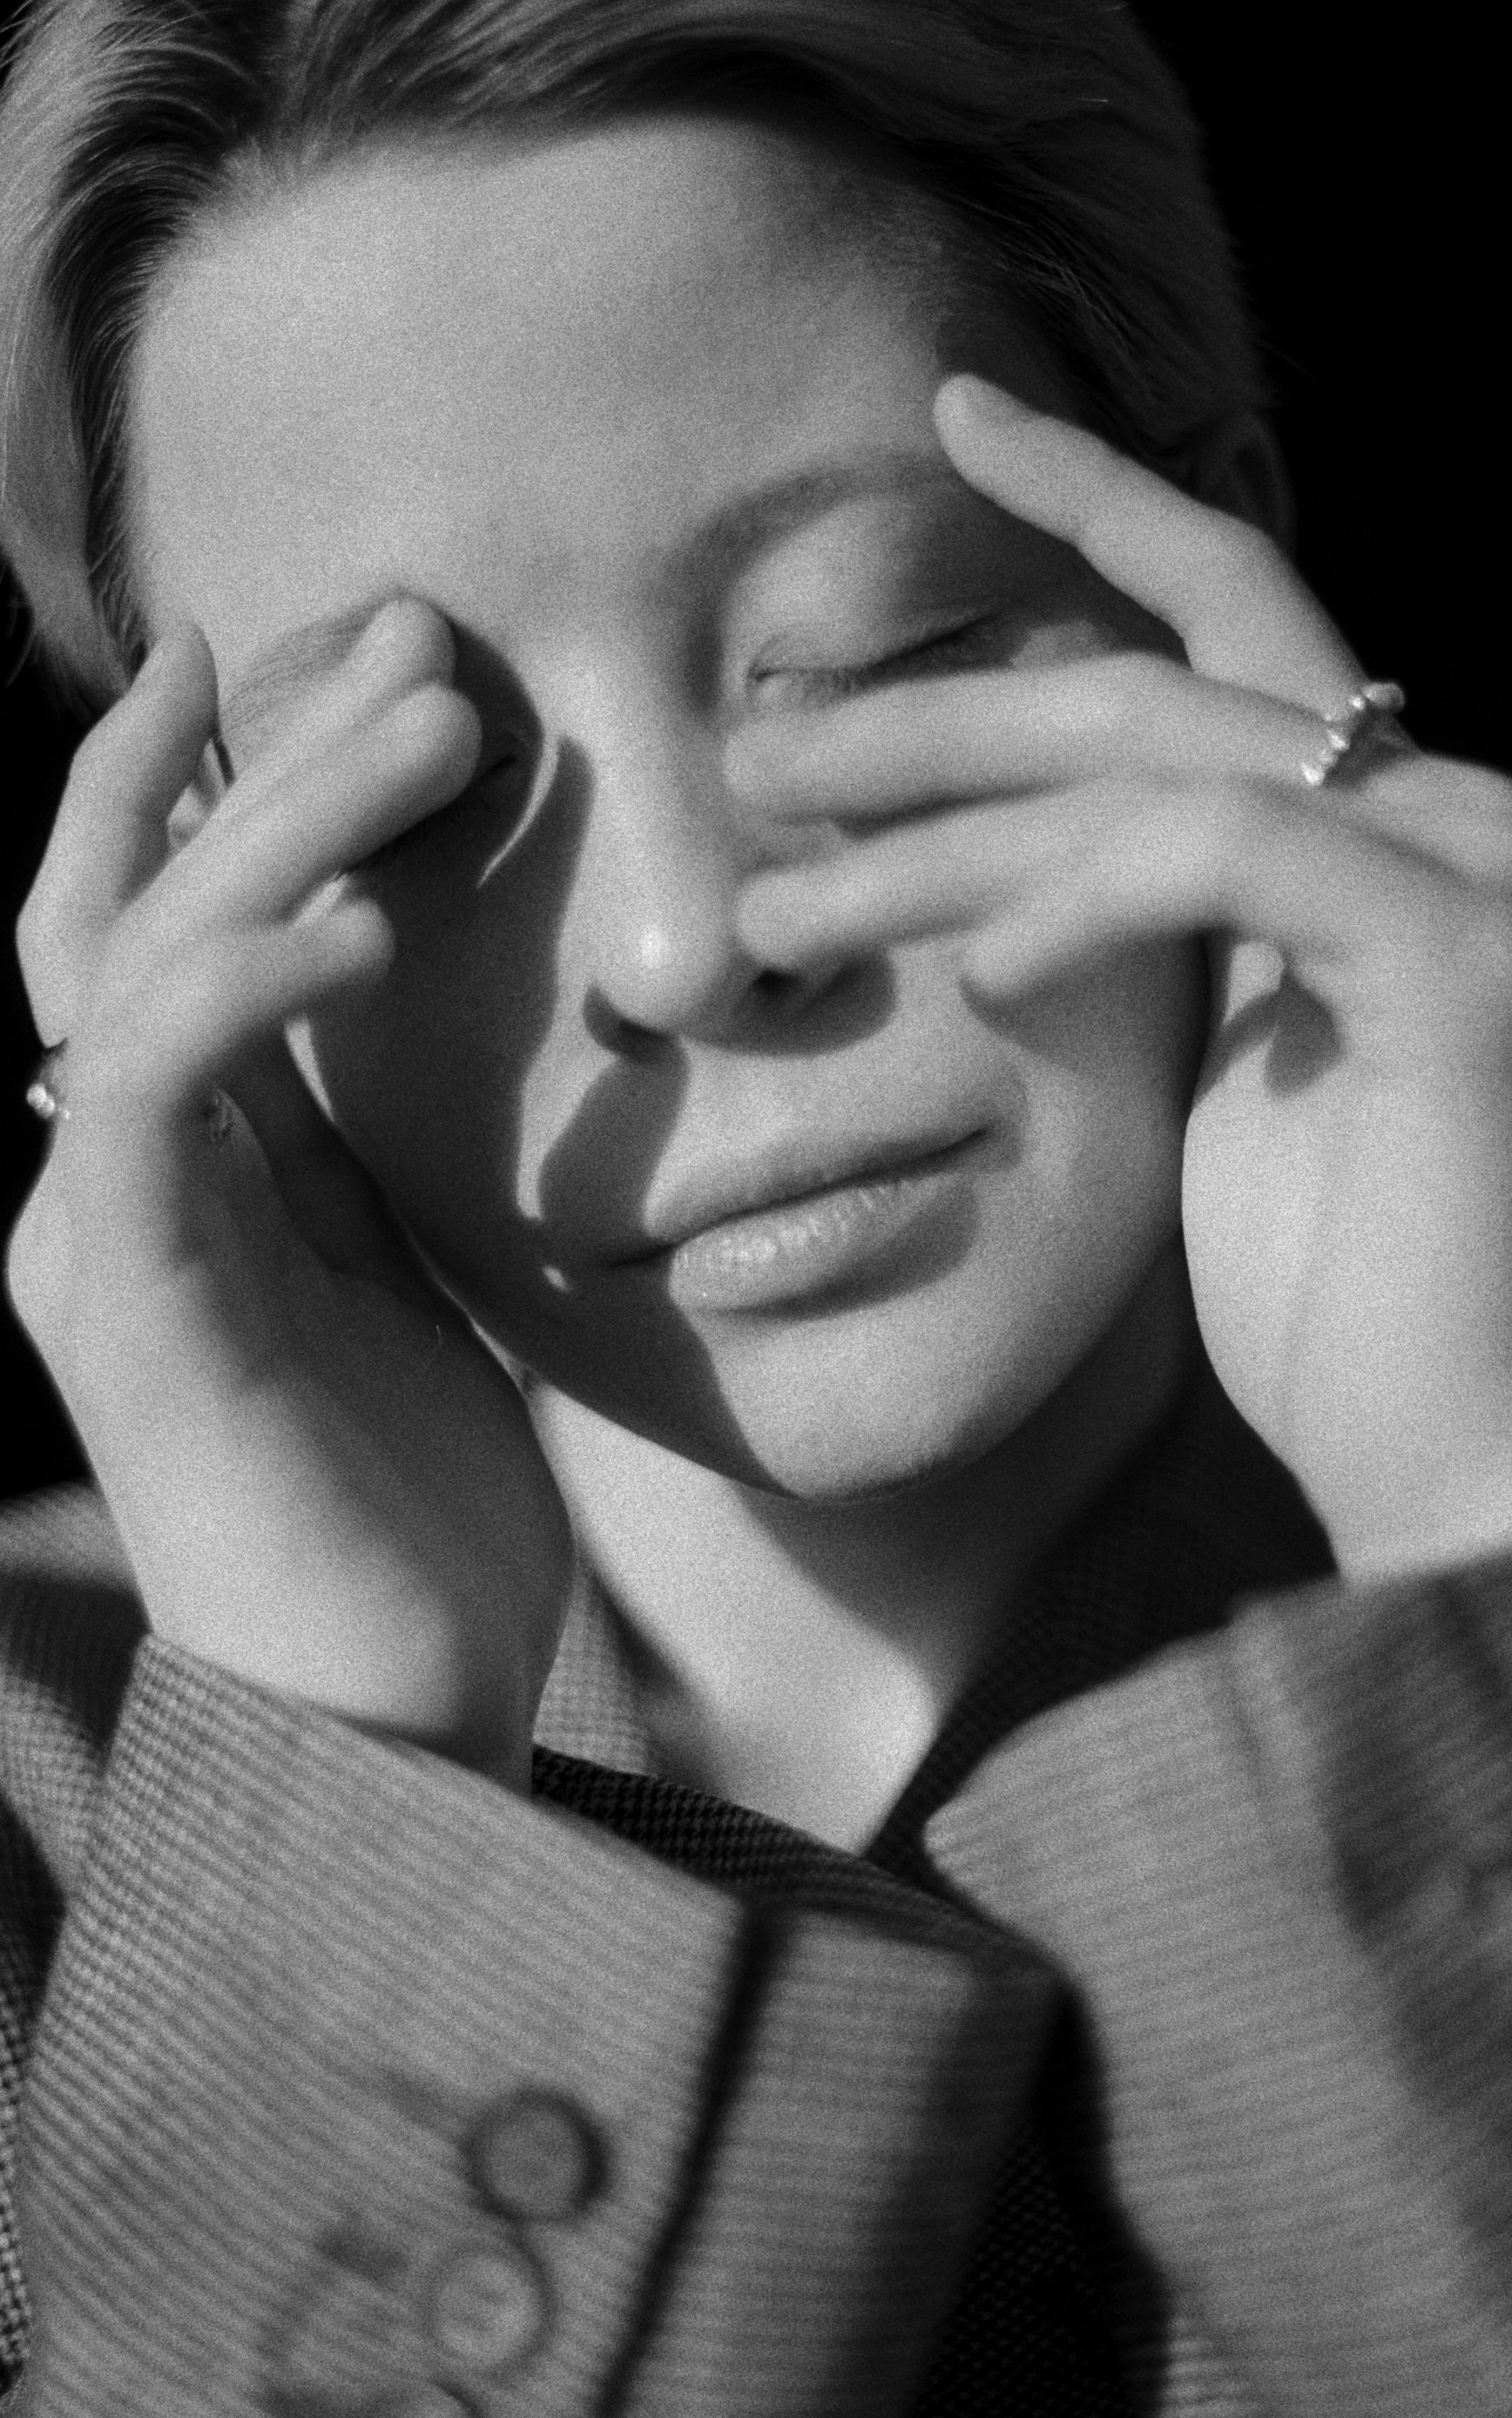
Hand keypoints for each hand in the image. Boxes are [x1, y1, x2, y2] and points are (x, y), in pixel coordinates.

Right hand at [8, 601, 570, 1784]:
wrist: (396, 1710)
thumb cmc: (418, 1499)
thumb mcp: (416, 1270)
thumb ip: (373, 1137)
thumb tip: (413, 1000)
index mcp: (182, 1160)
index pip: (154, 916)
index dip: (202, 769)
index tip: (317, 646)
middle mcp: (108, 1177)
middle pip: (139, 903)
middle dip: (265, 750)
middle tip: (414, 633)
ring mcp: (103, 1238)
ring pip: (139, 965)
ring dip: (275, 825)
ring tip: (428, 720)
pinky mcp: (132, 1312)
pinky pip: (154, 1107)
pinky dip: (243, 995)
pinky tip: (365, 931)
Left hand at [733, 376, 1511, 1578]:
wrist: (1467, 1453)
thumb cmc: (1331, 1286)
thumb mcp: (1209, 1072)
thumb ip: (1146, 940)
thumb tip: (992, 884)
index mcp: (1381, 817)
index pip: (1226, 605)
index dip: (1096, 495)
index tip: (955, 416)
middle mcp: (1445, 806)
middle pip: (1145, 686)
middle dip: (927, 717)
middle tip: (753, 759)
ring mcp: (1474, 871)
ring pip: (1154, 770)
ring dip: (942, 832)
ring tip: (782, 906)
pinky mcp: (1468, 968)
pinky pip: (1230, 859)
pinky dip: (1089, 897)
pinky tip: (985, 974)